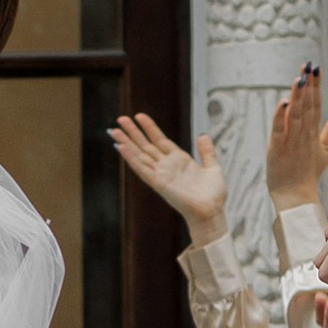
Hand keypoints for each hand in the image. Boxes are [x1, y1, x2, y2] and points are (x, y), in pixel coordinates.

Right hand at [109, 110, 228, 240]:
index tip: (139, 116)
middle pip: (145, 145)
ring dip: (126, 142)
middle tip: (119, 119)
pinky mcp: (158, 183)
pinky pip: (142, 169)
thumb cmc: (213, 195)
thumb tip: (203, 135)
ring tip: (114, 130)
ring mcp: (161, 174)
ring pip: (140, 155)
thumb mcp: (213, 168)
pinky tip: (121, 148)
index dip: (150, 128)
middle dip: (132, 132)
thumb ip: (207, 152)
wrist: (211, 212)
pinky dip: (131, 158)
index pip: (160, 140)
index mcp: (179, 160)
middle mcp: (167, 166)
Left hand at [265, 63, 327, 208]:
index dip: (316, 86)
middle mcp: (304, 134)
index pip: (316, 104)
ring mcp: (291, 141)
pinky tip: (283, 102)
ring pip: (295, 115)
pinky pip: (279, 129)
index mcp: (314, 133)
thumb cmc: (308, 173)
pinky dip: (280, 116)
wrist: (296, 196)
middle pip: (307, 106)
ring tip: (299, 78)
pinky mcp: (277, 148)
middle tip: (309, 65)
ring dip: (297, 96)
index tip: (316, 68)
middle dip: (308, 85)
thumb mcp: (325, 150)